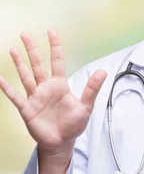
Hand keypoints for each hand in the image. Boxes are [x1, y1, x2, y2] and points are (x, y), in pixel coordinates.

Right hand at [0, 29, 106, 155]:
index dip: (54, 46)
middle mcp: (46, 88)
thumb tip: (103, 72)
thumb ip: (92, 89)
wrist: (61, 142)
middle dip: (32, 49)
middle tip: (25, 33)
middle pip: (37, 64)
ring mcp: (35, 97)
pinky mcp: (26, 109)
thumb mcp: (86, 106)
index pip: (56, 61)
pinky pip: (15, 96)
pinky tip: (0, 78)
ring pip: (25, 76)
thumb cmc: (73, 124)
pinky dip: (7, 88)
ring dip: (19, 63)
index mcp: (60, 85)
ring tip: (13, 49)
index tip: (51, 31)